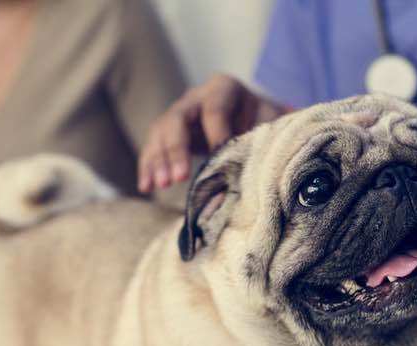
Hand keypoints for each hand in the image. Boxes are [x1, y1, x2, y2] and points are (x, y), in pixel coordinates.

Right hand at [138, 74, 288, 192]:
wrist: (256, 118)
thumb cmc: (265, 122)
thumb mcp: (271, 124)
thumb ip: (265, 138)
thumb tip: (258, 168)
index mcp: (224, 88)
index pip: (214, 110)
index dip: (216, 135)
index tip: (219, 159)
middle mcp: (196, 96)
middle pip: (178, 118)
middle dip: (177, 149)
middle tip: (178, 178)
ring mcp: (179, 112)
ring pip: (160, 132)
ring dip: (158, 160)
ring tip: (160, 185)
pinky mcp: (170, 132)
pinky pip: (153, 146)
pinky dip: (148, 166)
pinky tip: (145, 186)